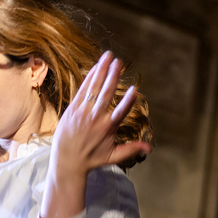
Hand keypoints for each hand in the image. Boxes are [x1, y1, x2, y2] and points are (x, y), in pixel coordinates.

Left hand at [51, 51, 150, 174]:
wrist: (66, 161)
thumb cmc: (92, 159)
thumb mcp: (113, 156)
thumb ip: (132, 149)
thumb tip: (150, 149)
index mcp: (108, 128)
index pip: (120, 112)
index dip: (127, 101)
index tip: (134, 90)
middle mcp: (96, 118)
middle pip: (106, 94)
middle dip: (113, 77)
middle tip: (119, 62)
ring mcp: (83, 112)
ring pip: (94, 88)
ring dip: (101, 71)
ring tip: (108, 56)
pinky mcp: (73, 108)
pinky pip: (82, 90)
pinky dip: (89, 78)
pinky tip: (96, 67)